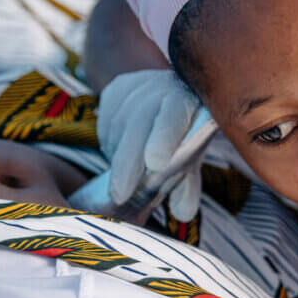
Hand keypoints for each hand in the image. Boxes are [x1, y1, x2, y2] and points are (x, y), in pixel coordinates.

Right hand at [97, 70, 206, 220]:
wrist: (172, 101)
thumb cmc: (186, 136)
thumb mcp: (192, 161)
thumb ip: (187, 187)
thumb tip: (183, 211)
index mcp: (192, 102)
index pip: (175, 115)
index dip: (164, 137)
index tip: (155, 164)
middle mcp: (165, 88)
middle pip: (139, 122)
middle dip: (128, 161)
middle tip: (120, 195)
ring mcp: (138, 86)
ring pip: (118, 125)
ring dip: (118, 155)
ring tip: (128, 176)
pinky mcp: (117, 89)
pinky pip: (105, 122)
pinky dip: (110, 143)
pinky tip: (120, 151)